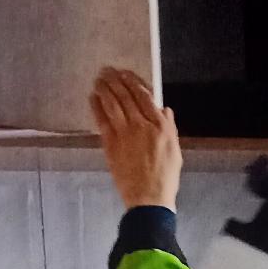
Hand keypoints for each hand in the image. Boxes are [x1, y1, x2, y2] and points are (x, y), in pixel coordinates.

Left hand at [90, 67, 181, 209]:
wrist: (148, 198)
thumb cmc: (164, 176)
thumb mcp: (175, 149)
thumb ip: (169, 127)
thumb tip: (164, 110)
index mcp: (160, 125)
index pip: (144, 95)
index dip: (133, 81)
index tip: (125, 73)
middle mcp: (141, 125)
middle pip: (125, 96)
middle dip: (115, 80)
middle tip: (107, 71)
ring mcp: (124, 134)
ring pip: (112, 104)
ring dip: (104, 89)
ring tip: (98, 79)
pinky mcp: (110, 144)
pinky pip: (102, 119)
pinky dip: (96, 106)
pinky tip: (93, 97)